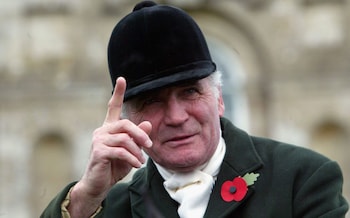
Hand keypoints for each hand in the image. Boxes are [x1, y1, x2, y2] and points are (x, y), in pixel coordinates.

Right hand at [68, 77, 151, 216]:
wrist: (99, 184)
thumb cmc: (114, 166)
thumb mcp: (130, 151)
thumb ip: (137, 137)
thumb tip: (147, 123)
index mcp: (109, 128)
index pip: (113, 107)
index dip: (118, 93)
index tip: (122, 78)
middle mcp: (102, 130)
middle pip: (126, 123)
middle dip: (140, 134)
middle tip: (150, 146)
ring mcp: (99, 140)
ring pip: (125, 138)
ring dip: (137, 151)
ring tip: (141, 161)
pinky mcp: (99, 152)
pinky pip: (121, 151)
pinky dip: (132, 158)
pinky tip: (136, 165)